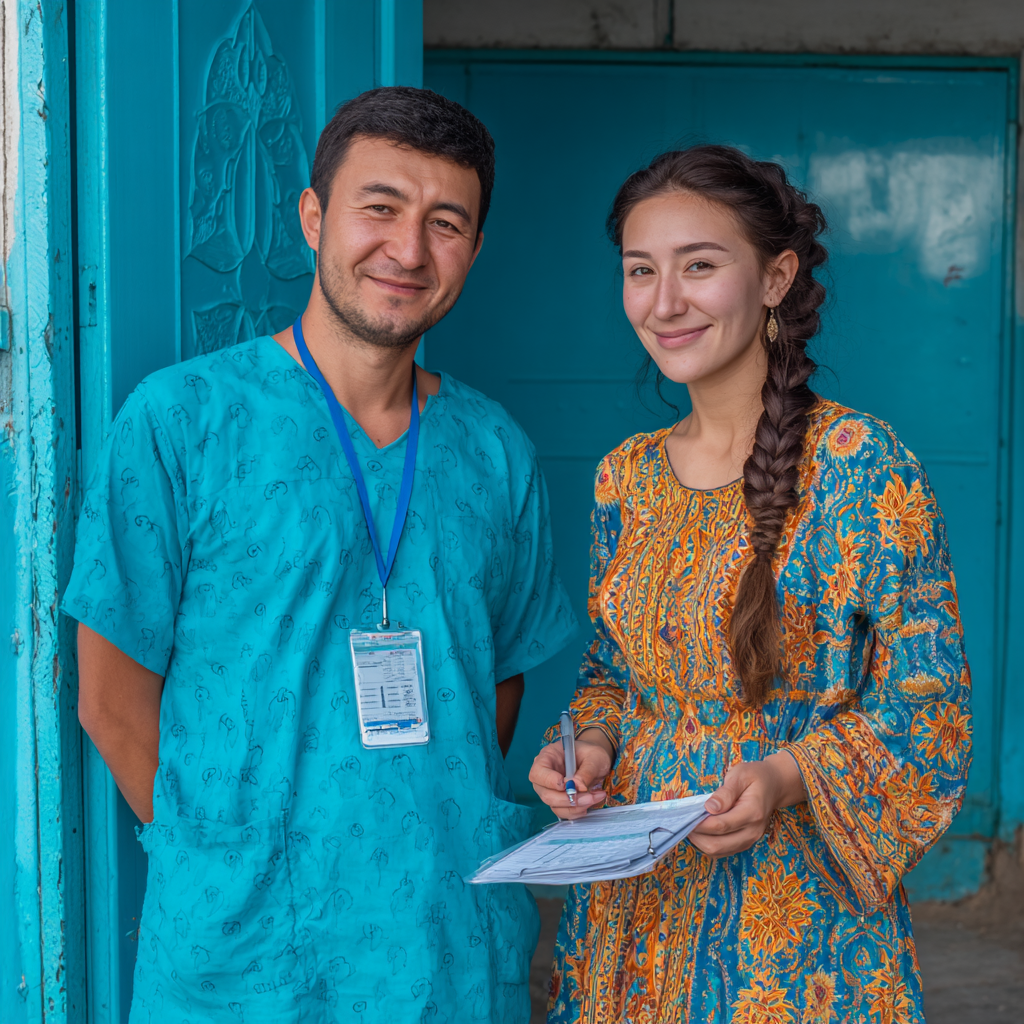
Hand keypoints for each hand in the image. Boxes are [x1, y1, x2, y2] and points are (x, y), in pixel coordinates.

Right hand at [529, 728, 613, 819]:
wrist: (595, 761)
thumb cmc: (591, 754)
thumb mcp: (594, 757)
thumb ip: (586, 771)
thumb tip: (578, 786)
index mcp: (548, 757)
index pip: (538, 772)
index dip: (550, 781)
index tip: (567, 784)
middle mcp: (545, 775)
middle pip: (546, 794)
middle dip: (568, 799)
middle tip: (589, 797)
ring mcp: (550, 790)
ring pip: (555, 806)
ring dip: (575, 807)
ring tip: (595, 797)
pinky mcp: (559, 801)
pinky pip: (564, 812)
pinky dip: (578, 811)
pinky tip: (590, 802)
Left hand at [688, 752, 805, 857]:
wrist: (774, 785)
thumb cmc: (755, 776)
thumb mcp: (740, 774)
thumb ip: (725, 792)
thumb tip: (709, 808)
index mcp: (752, 813)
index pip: (720, 825)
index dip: (699, 823)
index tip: (685, 815)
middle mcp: (752, 832)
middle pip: (717, 845)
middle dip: (696, 836)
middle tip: (684, 821)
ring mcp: (750, 840)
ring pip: (718, 852)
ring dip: (700, 842)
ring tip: (691, 824)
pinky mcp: (745, 843)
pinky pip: (722, 851)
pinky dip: (708, 844)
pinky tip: (702, 830)